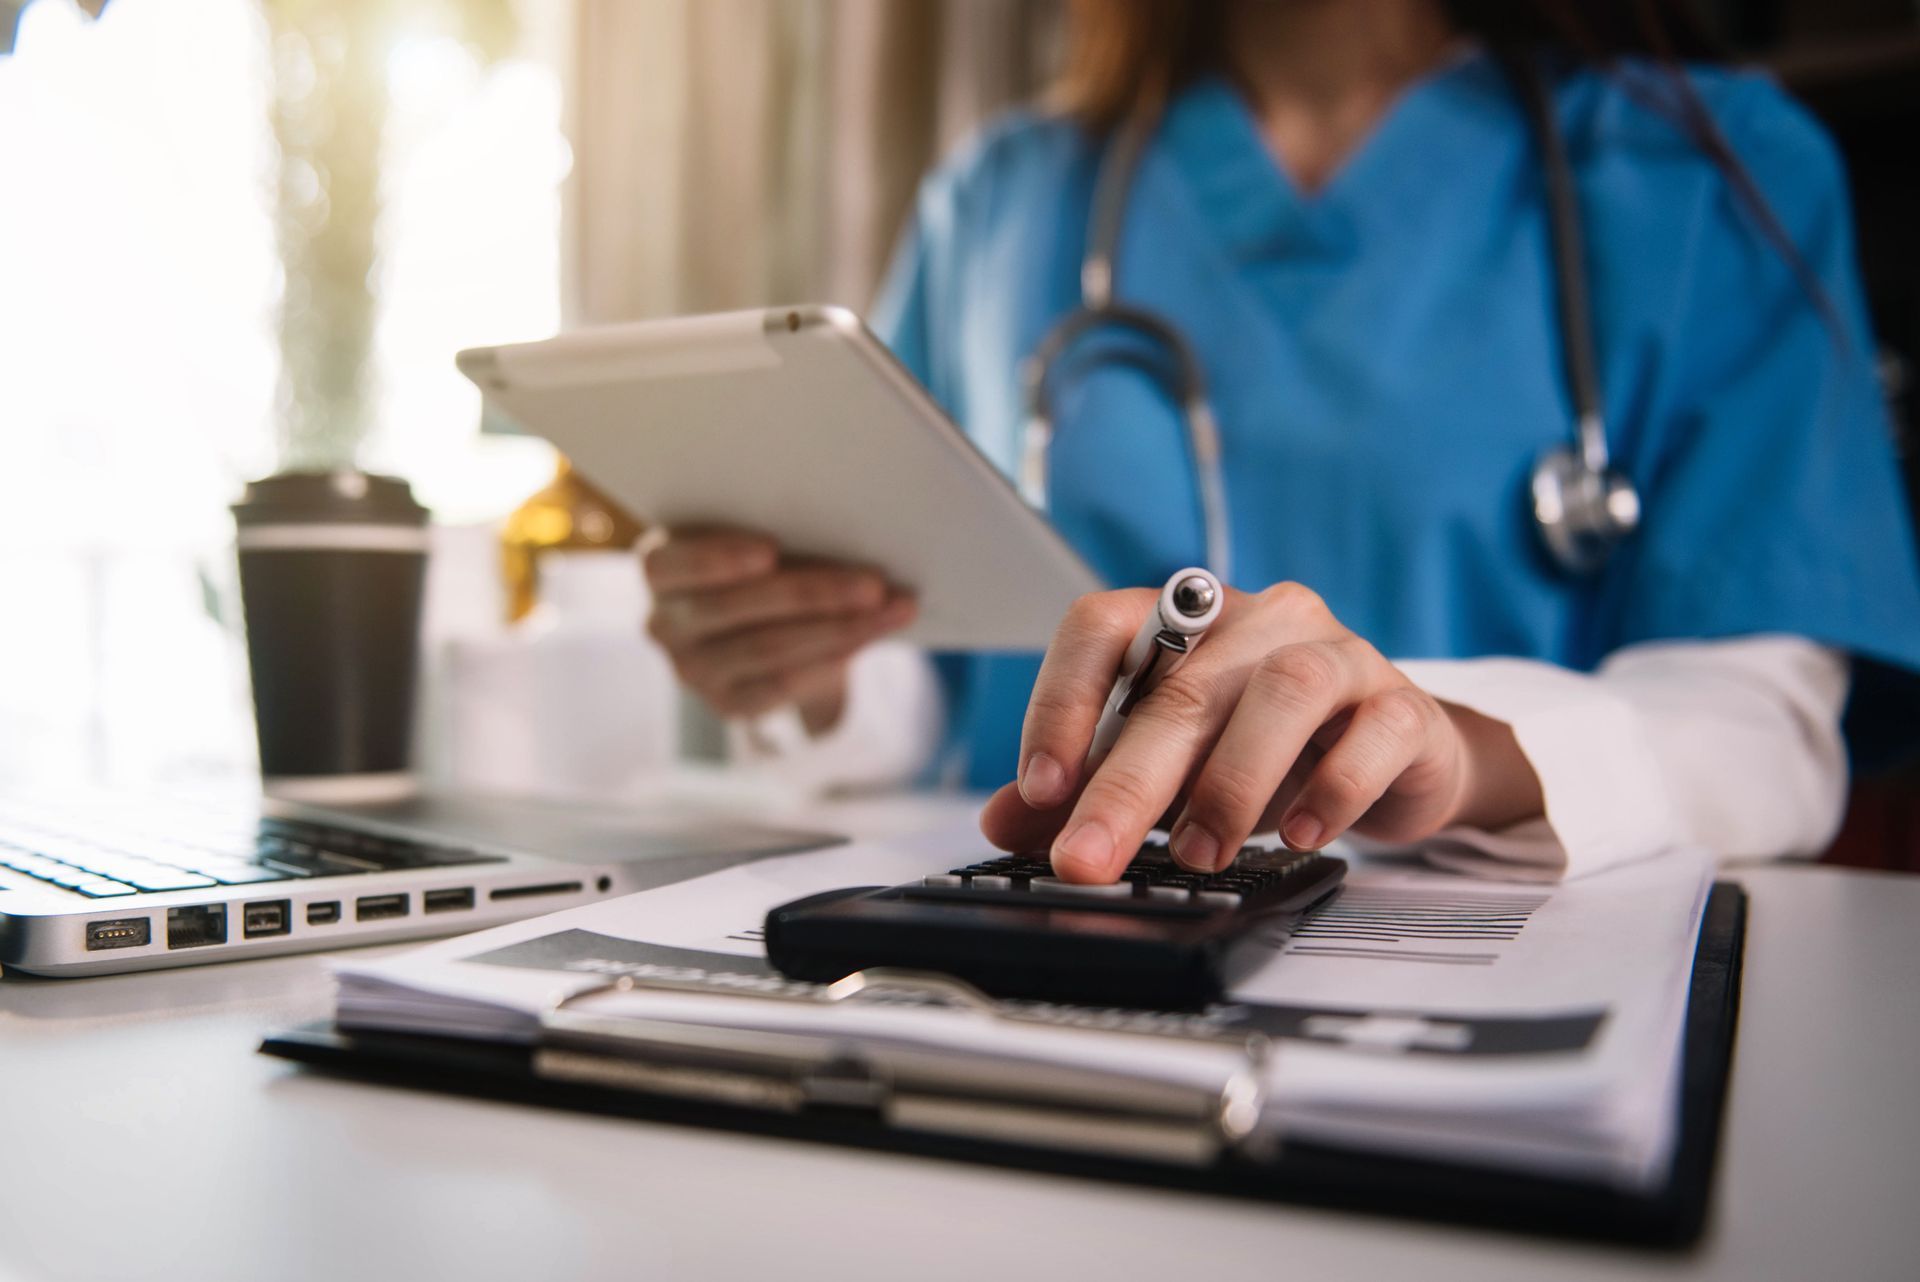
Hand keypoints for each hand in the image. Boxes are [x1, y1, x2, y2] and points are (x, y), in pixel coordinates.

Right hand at [644, 527, 915, 733]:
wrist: (767, 624)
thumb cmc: (767, 561)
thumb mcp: (760, 539)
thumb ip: (782, 533)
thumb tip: (847, 526)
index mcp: (661, 567)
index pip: (673, 563)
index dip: (718, 557)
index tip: (770, 548)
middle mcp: (664, 624)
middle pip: (735, 607)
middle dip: (811, 593)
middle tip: (873, 584)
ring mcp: (692, 670)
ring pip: (767, 648)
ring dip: (838, 629)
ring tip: (893, 609)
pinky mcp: (728, 704)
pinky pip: (781, 686)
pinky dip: (830, 661)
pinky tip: (868, 641)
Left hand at [979, 582, 1542, 881]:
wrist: (1397, 758)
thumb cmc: (1273, 750)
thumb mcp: (1172, 767)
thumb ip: (1090, 784)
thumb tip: (1004, 821)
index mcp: (1187, 622)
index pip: (1102, 625)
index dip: (1062, 700)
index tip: (1040, 786)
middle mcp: (1260, 620)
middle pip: (1183, 687)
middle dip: (1126, 783)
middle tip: (1088, 859)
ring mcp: (1339, 655)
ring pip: (1283, 691)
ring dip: (1231, 781)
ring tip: (1199, 852)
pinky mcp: (1401, 705)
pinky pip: (1371, 733)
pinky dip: (1332, 789)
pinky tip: (1299, 834)